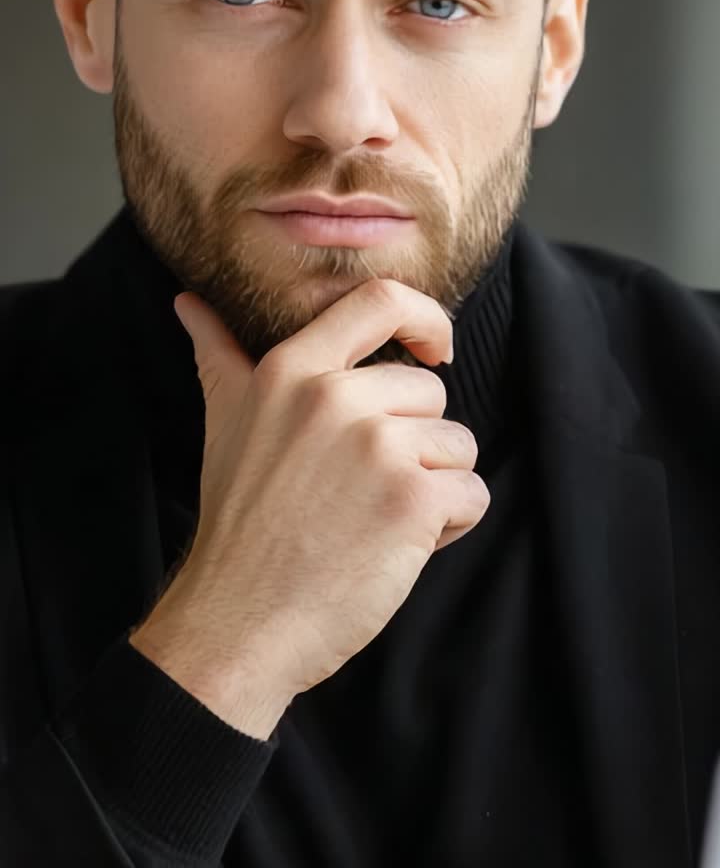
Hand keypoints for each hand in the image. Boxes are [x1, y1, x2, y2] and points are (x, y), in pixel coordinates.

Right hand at [130, 278, 488, 737]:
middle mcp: (335, 398)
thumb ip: (219, 352)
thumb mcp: (224, 420)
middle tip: (363, 488)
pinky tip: (398, 546)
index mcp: (292, 370)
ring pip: (457, 444)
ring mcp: (378, 447)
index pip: (382, 301)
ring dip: (434, 486)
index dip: (426, 318)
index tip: (435, 348)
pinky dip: (450, 526)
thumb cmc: (237, 520)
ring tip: (375, 518)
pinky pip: (473, 493)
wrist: (240, 620)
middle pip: (428, 390)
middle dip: (415, 440)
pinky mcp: (412, 500)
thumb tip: (189, 301)